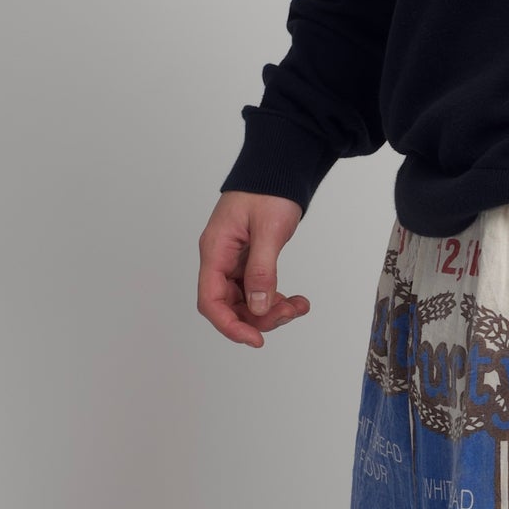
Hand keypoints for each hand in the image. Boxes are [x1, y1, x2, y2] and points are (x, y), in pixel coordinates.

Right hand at [198, 190, 308, 345]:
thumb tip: (259, 307)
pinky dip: (275, 299)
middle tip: (289, 313)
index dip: (230, 325)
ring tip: (298, 306)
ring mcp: (233, 261)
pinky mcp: (248, 261)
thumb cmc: (268, 191)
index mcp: (215, 251)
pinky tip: (295, 300)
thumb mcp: (268, 230)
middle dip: (258, 318)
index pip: (210, 300)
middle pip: (229, 305)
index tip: (254, 339)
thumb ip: (262, 270)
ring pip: (246, 301)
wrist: (278, 169)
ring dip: (271, 311)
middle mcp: (220, 259)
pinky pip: (257, 290)